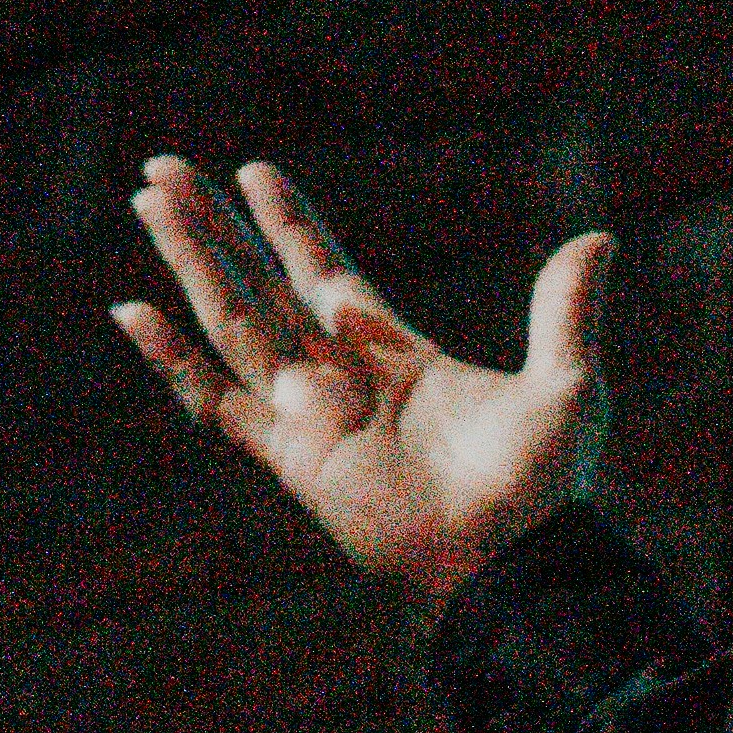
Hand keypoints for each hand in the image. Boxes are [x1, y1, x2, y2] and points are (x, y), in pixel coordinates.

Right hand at [113, 154, 610, 609]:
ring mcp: (312, 418)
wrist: (516, 560)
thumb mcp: (567, 384)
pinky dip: (174, 362)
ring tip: (148, 202)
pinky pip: (217, 403)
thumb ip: (565, 308)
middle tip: (164, 172)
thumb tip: (599, 238)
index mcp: (398, 356)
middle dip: (213, 229)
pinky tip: (132, 313)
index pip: (326, 274)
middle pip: (262, 287)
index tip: (255, 173)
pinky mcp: (291, 459)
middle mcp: (344, 382)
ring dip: (189, 263)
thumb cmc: (545, 488)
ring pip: (233, 322)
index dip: (289, 226)